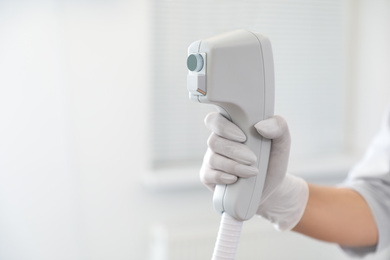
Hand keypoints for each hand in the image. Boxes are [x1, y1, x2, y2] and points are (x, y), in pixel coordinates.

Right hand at [200, 112, 307, 229]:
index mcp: (230, 128)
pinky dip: (223, 177)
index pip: (214, 120)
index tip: (243, 137)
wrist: (270, 186)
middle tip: (252, 158)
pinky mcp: (209, 177)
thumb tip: (260, 126)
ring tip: (252, 172)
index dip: (223, 127)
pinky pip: (208, 175)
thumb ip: (278, 127)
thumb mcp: (281, 143)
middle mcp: (218, 142)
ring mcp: (211, 160)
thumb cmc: (272, 160)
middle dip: (234, 151)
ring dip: (233, 166)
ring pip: (213, 159)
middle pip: (214, 141)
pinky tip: (235, 179)